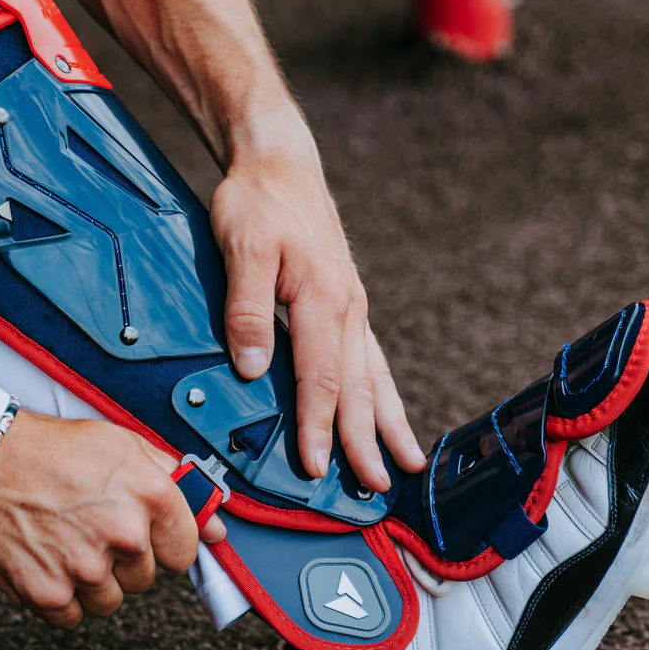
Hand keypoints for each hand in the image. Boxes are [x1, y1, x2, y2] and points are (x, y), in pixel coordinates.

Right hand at [0, 411, 223, 627]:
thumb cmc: (52, 448)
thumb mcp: (124, 446)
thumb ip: (177, 484)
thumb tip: (218, 526)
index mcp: (150, 496)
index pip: (184, 550)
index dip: (162, 542)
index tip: (143, 533)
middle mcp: (124, 534)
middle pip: (145, 577)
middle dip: (124, 558)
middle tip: (91, 527)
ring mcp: (85, 567)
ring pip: (110, 600)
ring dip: (93, 581)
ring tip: (66, 543)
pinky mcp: (46, 593)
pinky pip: (73, 617)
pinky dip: (61, 597)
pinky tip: (47, 562)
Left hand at [210, 128, 425, 493]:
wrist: (280, 163)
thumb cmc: (258, 203)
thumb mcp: (242, 248)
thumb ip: (248, 309)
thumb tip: (254, 368)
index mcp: (323, 300)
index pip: (321, 379)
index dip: (318, 427)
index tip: (315, 467)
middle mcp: (347, 309)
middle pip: (359, 388)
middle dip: (366, 441)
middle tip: (376, 486)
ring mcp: (353, 307)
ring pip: (376, 376)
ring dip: (389, 423)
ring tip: (407, 460)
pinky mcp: (348, 303)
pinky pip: (372, 358)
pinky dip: (382, 392)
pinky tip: (387, 410)